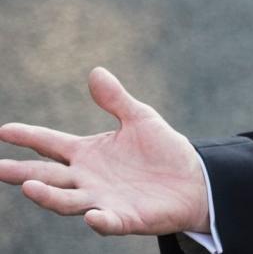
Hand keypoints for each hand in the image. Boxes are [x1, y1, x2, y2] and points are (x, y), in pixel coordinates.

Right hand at [0, 67, 209, 235]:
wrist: (193, 180)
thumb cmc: (162, 150)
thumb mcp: (139, 119)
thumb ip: (115, 100)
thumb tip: (96, 72)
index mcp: (87, 153)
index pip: (50, 144)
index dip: (28, 136)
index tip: (4, 130)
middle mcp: (87, 179)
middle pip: (47, 176)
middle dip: (22, 172)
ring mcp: (102, 200)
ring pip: (67, 201)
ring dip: (48, 196)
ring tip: (30, 186)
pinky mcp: (125, 218)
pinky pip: (108, 222)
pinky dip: (100, 220)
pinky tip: (93, 215)